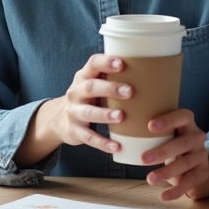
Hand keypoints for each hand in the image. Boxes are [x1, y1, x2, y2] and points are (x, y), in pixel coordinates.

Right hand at [17, 54, 131, 164]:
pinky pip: (89, 137)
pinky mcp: (74, 131)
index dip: (106, 62)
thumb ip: (112, 78)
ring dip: (105, 115)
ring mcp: (73, 112)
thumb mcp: (93, 84)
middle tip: (130, 91)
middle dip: (110, 89)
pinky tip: (116, 146)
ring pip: (88, 112)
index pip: (93, 64)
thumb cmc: (88, 98)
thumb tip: (150, 71)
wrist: (58, 119)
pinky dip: (103, 143)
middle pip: (91, 87)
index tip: (122, 63)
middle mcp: (76, 92)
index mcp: (83, 77)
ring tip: (121, 117)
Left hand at [137, 109, 208, 201]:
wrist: (192, 160)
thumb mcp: (164, 131)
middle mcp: (197, 137)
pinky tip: (163, 196)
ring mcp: (201, 155)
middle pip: (182, 143)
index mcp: (187, 122)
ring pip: (185, 163)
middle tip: (143, 159)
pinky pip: (189, 182)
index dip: (168, 120)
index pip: (182, 116)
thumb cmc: (170, 140)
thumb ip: (149, 129)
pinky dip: (176, 191)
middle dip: (162, 151)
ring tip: (150, 179)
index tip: (149, 126)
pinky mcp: (202, 172)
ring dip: (166, 172)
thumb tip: (118, 130)